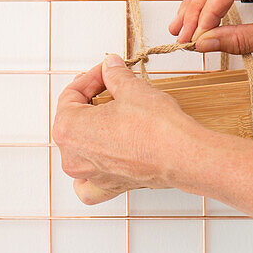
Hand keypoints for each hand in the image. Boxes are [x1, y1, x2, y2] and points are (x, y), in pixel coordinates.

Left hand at [52, 54, 197, 204]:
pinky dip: (88, 174)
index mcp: (68, 129)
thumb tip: (110, 66)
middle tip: (110, 87)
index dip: (90, 78)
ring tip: (107, 118)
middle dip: (90, 102)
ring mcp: (89, 174)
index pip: (71, 95)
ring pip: (75, 152)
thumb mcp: (131, 89)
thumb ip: (114, 75)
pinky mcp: (108, 186)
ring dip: (88, 133)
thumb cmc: (156, 127)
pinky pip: (87, 184)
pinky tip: (98, 161)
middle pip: (71, 122)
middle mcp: (73, 156)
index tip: (105, 72)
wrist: (183, 156)